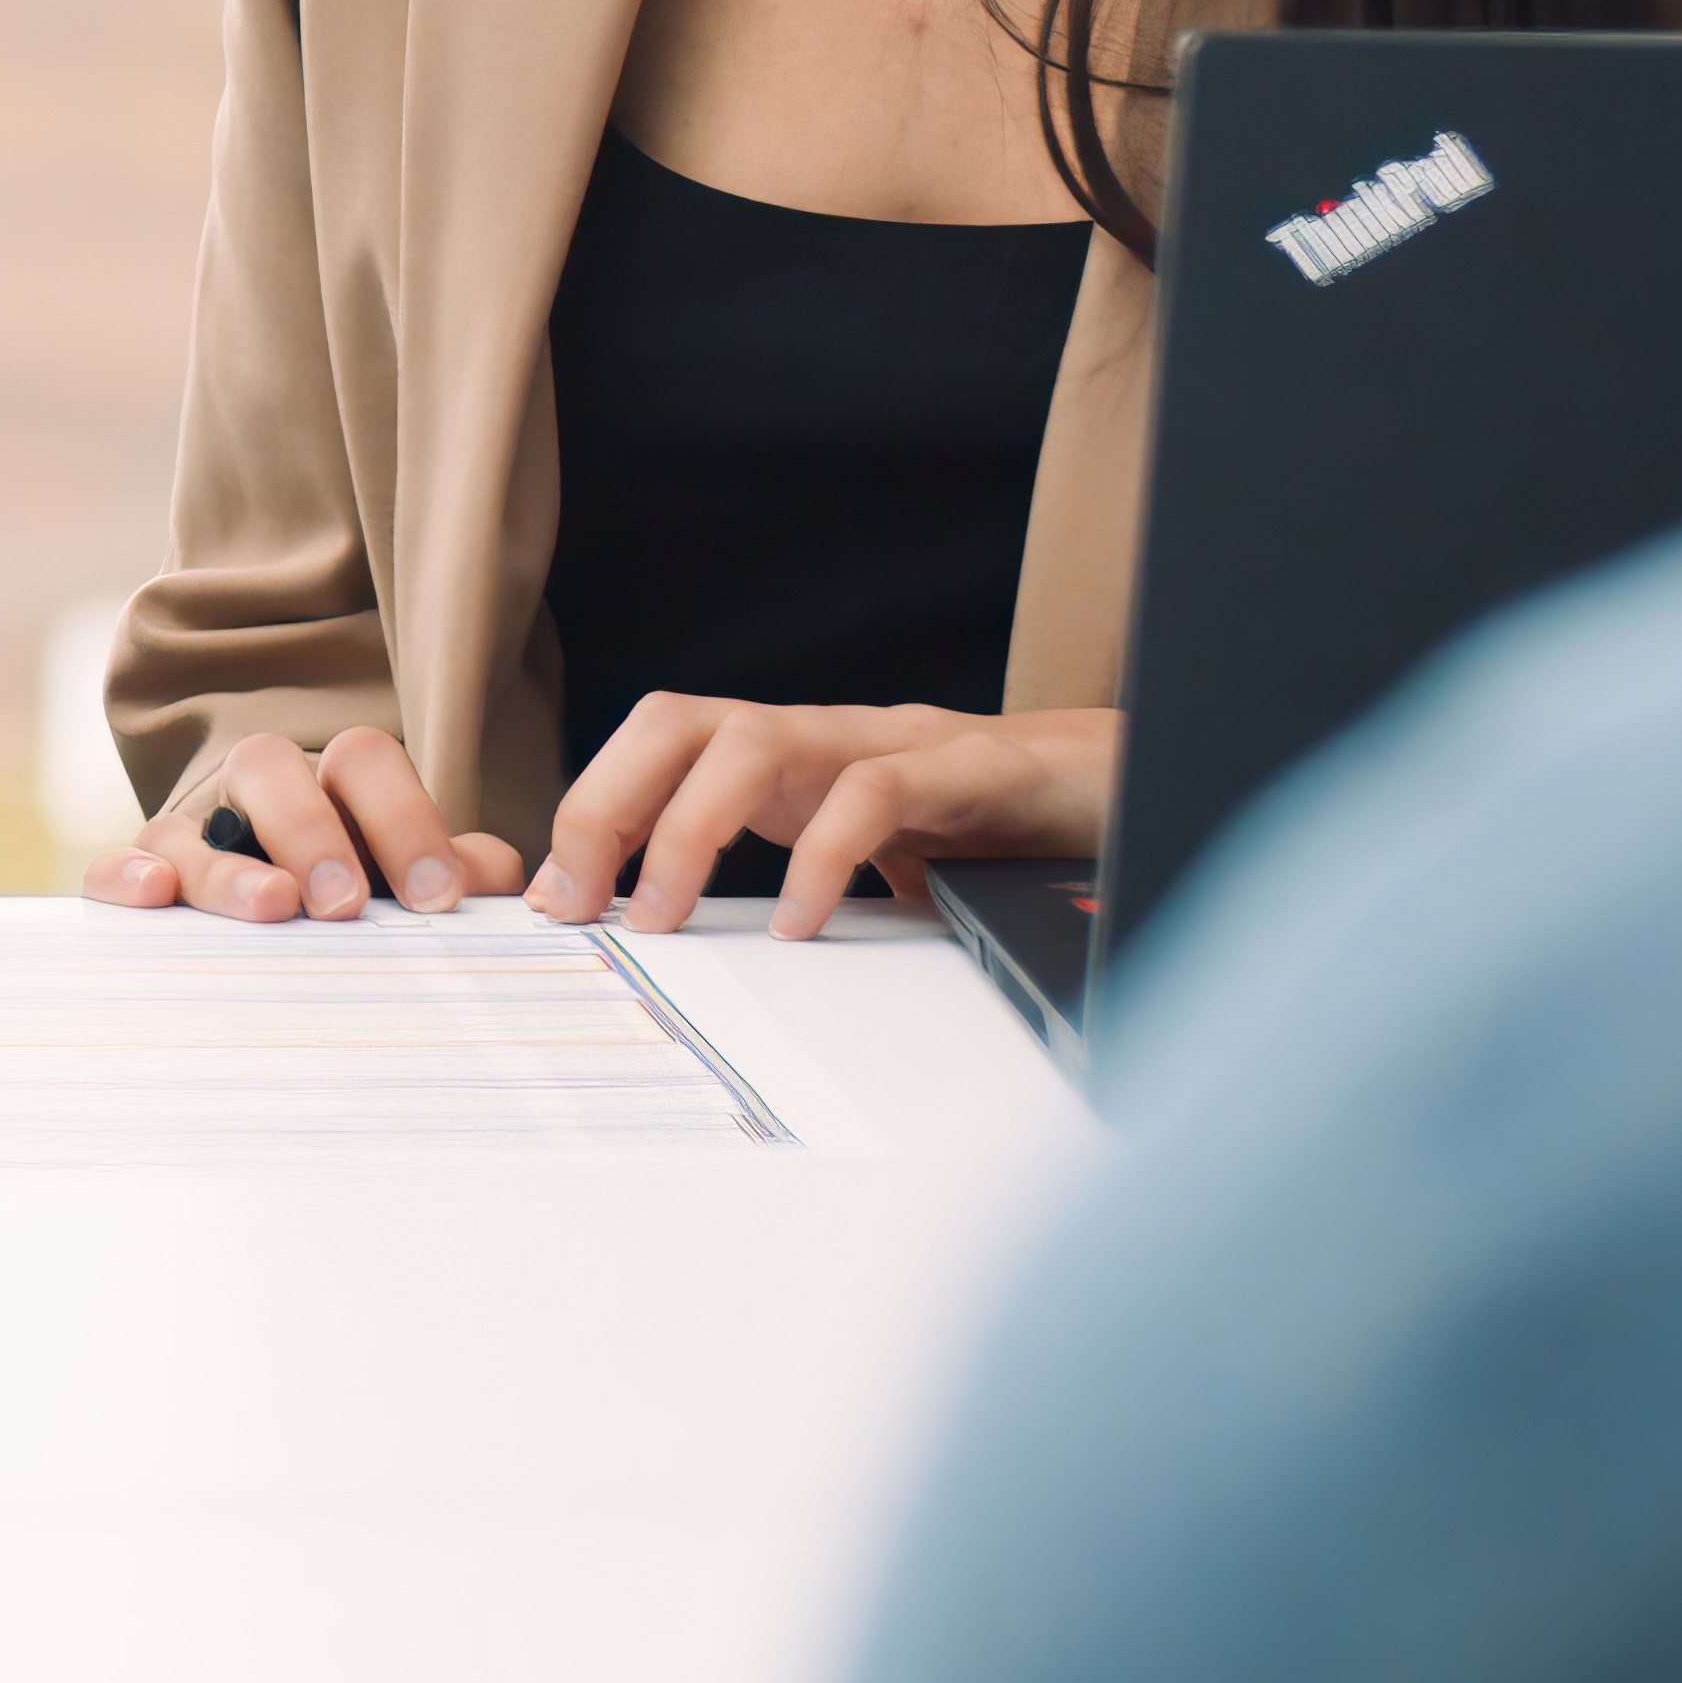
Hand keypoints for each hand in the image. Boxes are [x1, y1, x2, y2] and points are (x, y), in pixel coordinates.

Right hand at [78, 723, 531, 921]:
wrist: (273, 907)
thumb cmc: (355, 888)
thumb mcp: (404, 876)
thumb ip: (451, 871)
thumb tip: (497, 876)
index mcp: (330, 780)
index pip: (362, 760)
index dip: (403, 819)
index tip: (438, 897)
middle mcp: (254, 792)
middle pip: (267, 767)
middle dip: (311, 832)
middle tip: (346, 904)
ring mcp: (190, 834)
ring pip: (189, 824)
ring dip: (229, 868)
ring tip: (273, 908)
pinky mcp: (142, 880)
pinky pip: (113, 866)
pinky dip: (125, 876)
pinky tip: (154, 894)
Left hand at [522, 695, 1111, 940]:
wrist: (1129, 797)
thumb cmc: (991, 837)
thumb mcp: (868, 868)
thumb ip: (789, 892)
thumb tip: (682, 961)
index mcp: (794, 759)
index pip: (663, 745)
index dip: (595, 807)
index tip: (552, 899)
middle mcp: (829, 735)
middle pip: (683, 720)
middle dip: (610, 801)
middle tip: (577, 901)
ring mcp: (897, 742)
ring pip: (757, 739)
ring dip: (688, 825)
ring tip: (661, 915)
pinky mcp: (973, 770)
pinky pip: (877, 791)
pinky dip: (824, 852)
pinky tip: (804, 924)